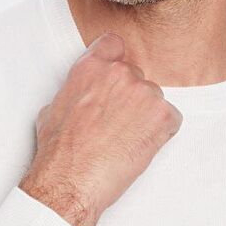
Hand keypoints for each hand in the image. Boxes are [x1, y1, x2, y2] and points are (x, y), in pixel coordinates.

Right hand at [20, 32, 183, 225]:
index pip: (114, 44)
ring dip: (146, 118)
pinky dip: (162, 134)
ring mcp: (143, 93)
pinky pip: (172, 120)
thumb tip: (81, 97)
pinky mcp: (161, 116)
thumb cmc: (60, 153)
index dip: (117, 61)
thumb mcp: (54, 110)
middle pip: (136, 77)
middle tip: (119, 125)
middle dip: (131, 99)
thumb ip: (76, 92)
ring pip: (154, 100)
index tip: (118, 76)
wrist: (71, 181)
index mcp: (91, 68)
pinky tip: (141, 147)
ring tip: (126, 141)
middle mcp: (119, 74)